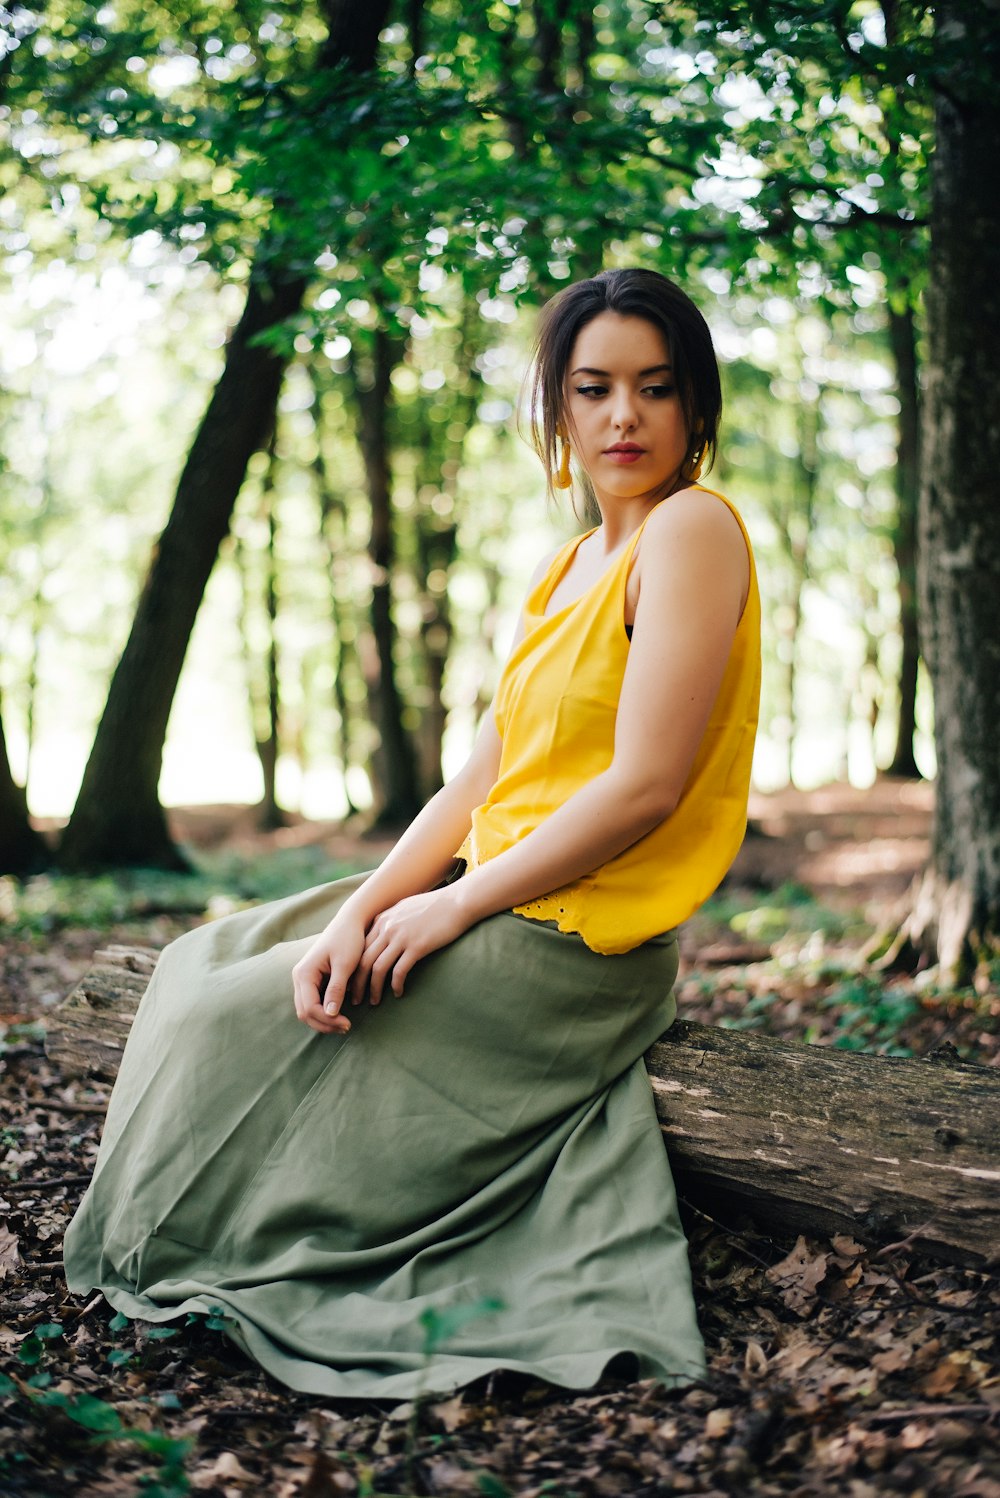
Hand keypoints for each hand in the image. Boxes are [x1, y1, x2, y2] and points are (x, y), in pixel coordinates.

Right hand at [291, 911, 367, 1034]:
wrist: (350, 922)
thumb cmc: (348, 939)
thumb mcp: (345, 964)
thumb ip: (336, 989)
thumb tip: (330, 1014)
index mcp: (304, 973)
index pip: (310, 1007)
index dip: (327, 1020)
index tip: (348, 1024)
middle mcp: (299, 977)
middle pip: (304, 1012)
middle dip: (324, 1024)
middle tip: (346, 1027)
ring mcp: (304, 979)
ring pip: (307, 1010)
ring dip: (323, 1020)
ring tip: (344, 1024)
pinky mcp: (312, 980)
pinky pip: (313, 1002)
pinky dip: (324, 1012)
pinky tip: (340, 1014)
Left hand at [351, 886, 470, 1004]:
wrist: (457, 901)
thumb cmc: (434, 906)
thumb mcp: (405, 907)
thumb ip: (391, 921)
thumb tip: (382, 935)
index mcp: (382, 920)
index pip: (359, 948)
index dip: (353, 968)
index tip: (352, 983)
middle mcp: (387, 928)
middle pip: (363, 960)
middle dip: (357, 983)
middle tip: (356, 999)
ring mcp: (401, 937)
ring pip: (378, 968)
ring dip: (374, 989)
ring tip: (374, 1002)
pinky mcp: (417, 946)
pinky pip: (399, 971)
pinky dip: (396, 985)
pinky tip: (398, 993)